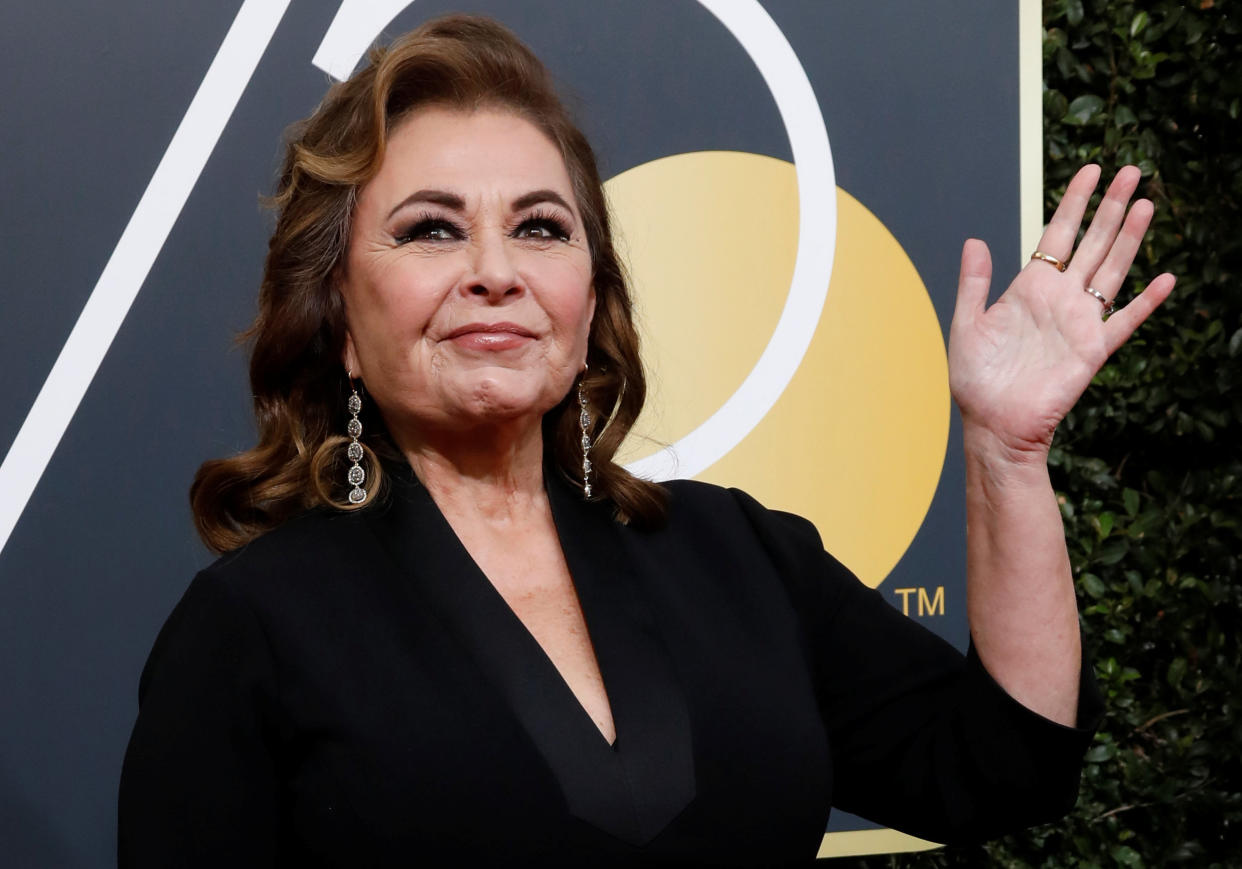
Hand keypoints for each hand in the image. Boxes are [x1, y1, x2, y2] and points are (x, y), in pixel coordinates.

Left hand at [948, 164, 1175, 461]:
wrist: (994, 425)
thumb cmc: (977, 381)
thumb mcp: (966, 325)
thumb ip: (974, 284)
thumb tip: (974, 240)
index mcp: (1029, 288)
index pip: (1058, 234)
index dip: (1075, 201)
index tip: (1091, 170)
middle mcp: (1059, 298)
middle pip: (1093, 242)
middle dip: (1111, 206)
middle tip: (1132, 170)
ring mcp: (1079, 322)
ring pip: (1112, 269)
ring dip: (1130, 238)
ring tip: (1146, 203)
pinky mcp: (1093, 350)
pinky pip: (1124, 321)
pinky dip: (1145, 302)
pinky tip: (1164, 280)